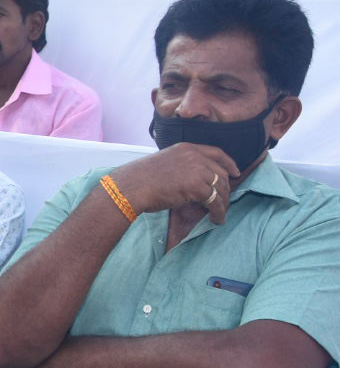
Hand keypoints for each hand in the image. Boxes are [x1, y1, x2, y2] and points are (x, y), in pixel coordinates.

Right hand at [110, 143, 240, 225]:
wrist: (130, 187)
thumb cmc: (139, 179)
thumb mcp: (163, 163)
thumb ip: (180, 166)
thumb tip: (190, 181)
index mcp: (186, 148)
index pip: (216, 153)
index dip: (229, 163)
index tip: (235, 172)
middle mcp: (195, 156)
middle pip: (221, 172)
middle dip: (226, 188)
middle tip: (225, 200)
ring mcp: (197, 170)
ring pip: (221, 188)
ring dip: (223, 203)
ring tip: (220, 214)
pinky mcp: (197, 187)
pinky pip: (215, 201)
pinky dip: (218, 212)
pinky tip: (217, 219)